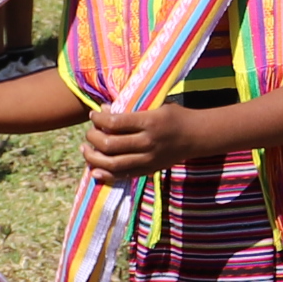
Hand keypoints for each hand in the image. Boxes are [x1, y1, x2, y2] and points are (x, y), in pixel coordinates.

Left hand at [81, 99, 204, 182]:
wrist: (197, 137)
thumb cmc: (174, 117)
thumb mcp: (155, 106)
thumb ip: (129, 109)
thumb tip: (102, 110)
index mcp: (149, 122)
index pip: (114, 123)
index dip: (98, 119)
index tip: (92, 115)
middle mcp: (148, 142)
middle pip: (109, 144)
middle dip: (92, 137)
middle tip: (89, 132)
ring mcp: (149, 159)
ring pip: (112, 164)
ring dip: (93, 157)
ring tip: (85, 149)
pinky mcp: (149, 170)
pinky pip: (122, 176)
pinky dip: (105, 174)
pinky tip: (95, 168)